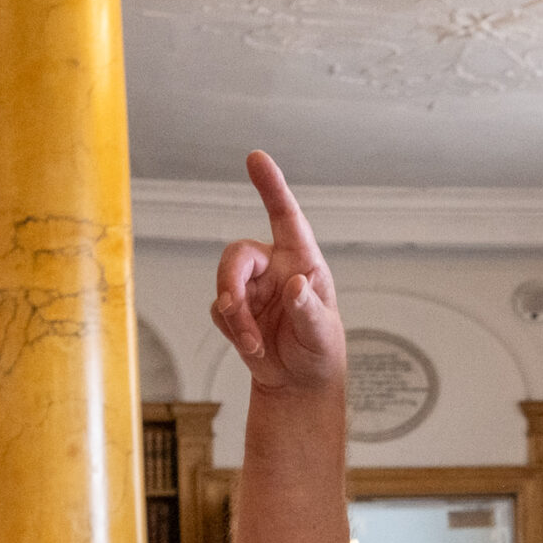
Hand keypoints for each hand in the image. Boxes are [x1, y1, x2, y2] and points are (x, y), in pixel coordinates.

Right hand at [210, 151, 345, 394]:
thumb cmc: (320, 351)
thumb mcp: (323, 335)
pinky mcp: (235, 309)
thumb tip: (294, 284)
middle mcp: (274, 267)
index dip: (271, 187)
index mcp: (302, 261)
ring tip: (253, 344)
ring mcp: (252, 287)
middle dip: (230, 281)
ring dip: (234, 315)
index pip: (286, 217)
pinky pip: (219, 310)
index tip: (256, 158)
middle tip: (233, 309)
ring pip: (225, 282)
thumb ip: (308, 310)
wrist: (299, 384)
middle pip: (238, 253)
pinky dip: (232, 331)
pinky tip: (252, 348)